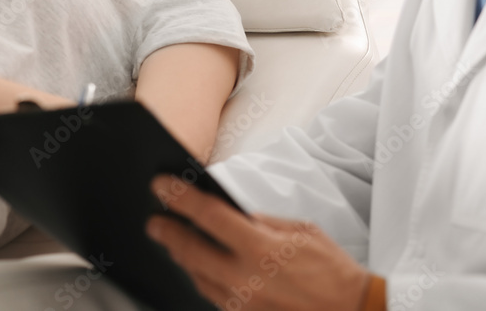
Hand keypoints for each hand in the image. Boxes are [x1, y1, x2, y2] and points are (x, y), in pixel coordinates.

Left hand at [146, 175, 371, 310]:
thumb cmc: (331, 270)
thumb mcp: (300, 231)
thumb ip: (261, 222)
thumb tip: (232, 214)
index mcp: (259, 249)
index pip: (207, 216)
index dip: (180, 198)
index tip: (161, 186)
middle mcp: (244, 280)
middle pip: (190, 251)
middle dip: (167, 232)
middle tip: (154, 221)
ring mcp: (242, 306)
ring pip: (197, 278)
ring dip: (183, 257)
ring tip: (174, 241)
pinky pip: (213, 298)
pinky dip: (204, 280)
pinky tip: (200, 268)